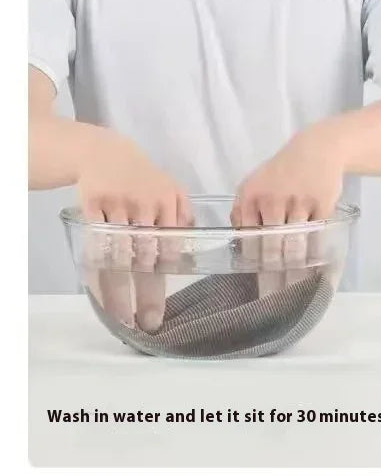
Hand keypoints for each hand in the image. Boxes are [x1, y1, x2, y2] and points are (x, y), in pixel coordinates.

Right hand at [78, 134, 190, 331]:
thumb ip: (183, 216)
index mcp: (169, 202)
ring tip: (123, 318)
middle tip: (148, 322)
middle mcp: (145, 204)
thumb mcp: (171, 189)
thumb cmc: (144, 179)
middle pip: (146, 256)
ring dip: (120, 289)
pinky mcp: (92, 206)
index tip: (167, 300)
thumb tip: (192, 249)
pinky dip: (97, 271)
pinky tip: (99, 294)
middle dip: (146, 292)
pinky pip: (95, 245)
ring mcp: (118, 205)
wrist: (105, 153)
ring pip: (120, 255)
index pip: (171, 245)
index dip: (168, 274)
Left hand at [233, 127, 344, 287]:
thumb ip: (243, 210)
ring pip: (295, 244)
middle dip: (274, 272)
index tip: (257, 281)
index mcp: (251, 197)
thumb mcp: (255, 183)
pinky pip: (316, 236)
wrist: (318, 150)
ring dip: (296, 267)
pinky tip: (315, 265)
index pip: (249, 238)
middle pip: (272, 246)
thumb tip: (238, 241)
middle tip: (276, 294)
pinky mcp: (322, 205)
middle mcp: (273, 200)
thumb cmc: (282, 171)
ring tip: (296, 286)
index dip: (254, 262)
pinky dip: (315, 252)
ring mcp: (299, 202)